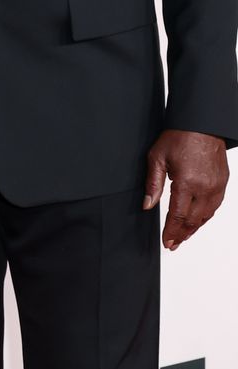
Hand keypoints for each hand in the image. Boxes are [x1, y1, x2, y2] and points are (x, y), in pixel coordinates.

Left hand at [144, 129, 229, 249]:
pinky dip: (204, 217)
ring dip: (194, 228)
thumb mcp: (157, 157)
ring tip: (182, 237)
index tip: (166, 242)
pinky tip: (197, 221)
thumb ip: (153, 184)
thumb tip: (147, 205)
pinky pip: (214, 207)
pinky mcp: (223, 183)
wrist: (202, 124)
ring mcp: (217, 187)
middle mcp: (205, 188)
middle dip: (182, 234)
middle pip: (193, 220)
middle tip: (172, 244)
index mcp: (187, 182)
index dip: (171, 231)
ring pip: (206, 216)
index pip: (178, 215)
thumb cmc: (179, 137)